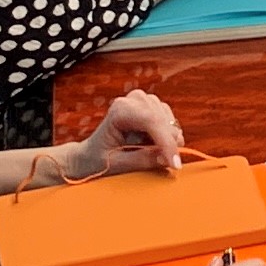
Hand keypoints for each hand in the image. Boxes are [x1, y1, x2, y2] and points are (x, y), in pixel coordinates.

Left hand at [65, 90, 185, 177]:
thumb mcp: (117, 165)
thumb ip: (142, 160)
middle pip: (163, 120)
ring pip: (170, 121)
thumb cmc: (98, 160)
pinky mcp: (154, 107)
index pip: (151, 121)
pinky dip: (168, 137)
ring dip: (167, 141)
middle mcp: (134, 99)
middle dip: (169, 144)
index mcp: (120, 110)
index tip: (175, 165)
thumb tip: (167, 158)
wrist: (91, 154)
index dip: (166, 142)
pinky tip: (153, 146)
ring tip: (151, 154)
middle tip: (168, 165)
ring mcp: (145, 100)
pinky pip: (171, 123)